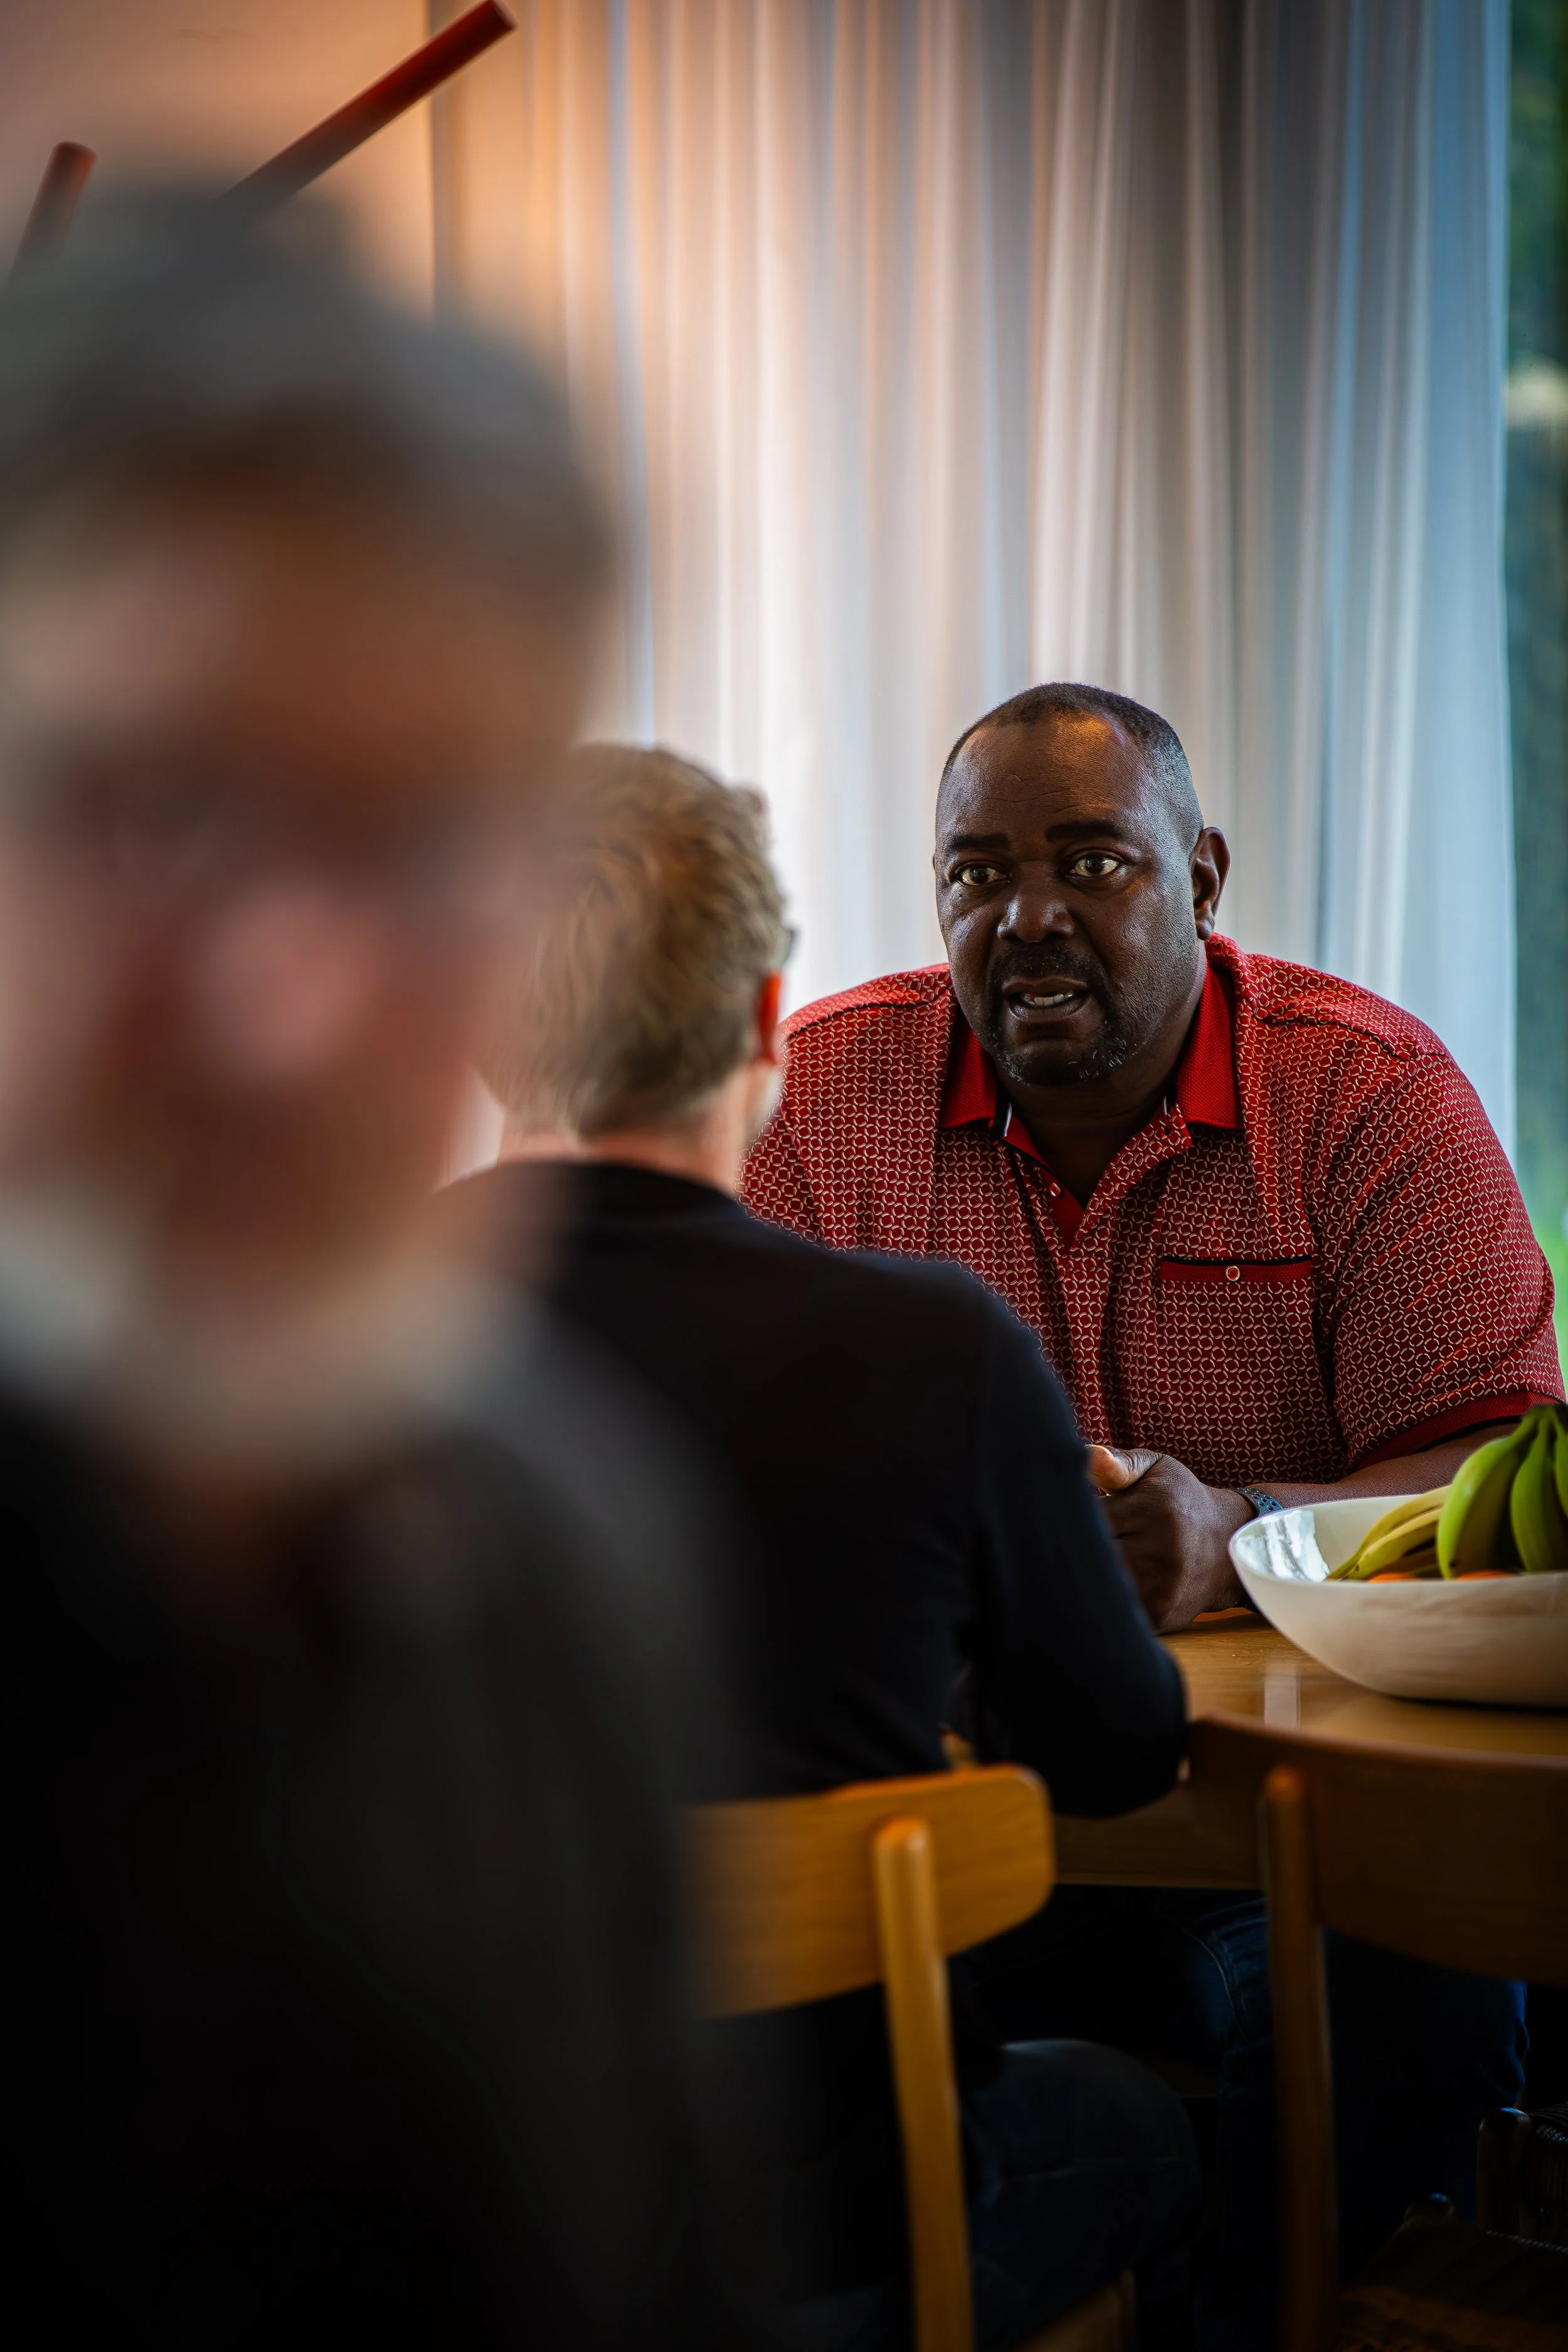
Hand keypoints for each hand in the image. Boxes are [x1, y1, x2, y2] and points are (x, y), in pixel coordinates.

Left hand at [1086, 1445, 1251, 1631]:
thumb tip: (1087, 1454)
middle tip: (1078, 1538)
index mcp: (1155, 1510)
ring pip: (1100, 1584)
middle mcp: (1163, 1552)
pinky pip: (1113, 1608)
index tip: (1070, 1514)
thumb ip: (1119, 1464)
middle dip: (1078, 1547)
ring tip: (1095, 1558)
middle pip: (1092, 1555)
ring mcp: (1164, 1589)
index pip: (1089, 1519)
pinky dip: (1103, 1596)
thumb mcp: (1155, 1471)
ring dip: (1089, 1574)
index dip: (1073, 1518)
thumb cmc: (1178, 1500)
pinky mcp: (1160, 1615)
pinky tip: (1112, 1581)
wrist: (1225, 1546)